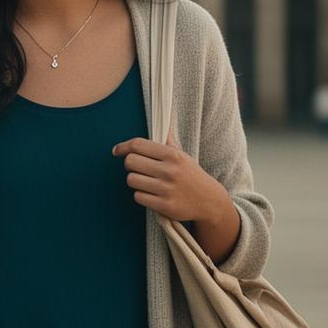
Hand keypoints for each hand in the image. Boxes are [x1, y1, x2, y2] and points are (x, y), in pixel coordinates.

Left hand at [112, 134, 228, 224]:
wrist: (210, 201)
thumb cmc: (192, 175)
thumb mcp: (183, 155)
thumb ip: (167, 142)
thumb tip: (162, 122)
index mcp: (172, 155)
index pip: (138, 145)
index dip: (123, 147)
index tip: (116, 150)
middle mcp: (169, 170)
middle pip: (130, 162)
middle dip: (130, 165)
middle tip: (137, 168)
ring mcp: (166, 189)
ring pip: (131, 180)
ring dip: (135, 181)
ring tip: (146, 182)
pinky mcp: (164, 206)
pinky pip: (138, 196)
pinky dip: (141, 195)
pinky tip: (152, 194)